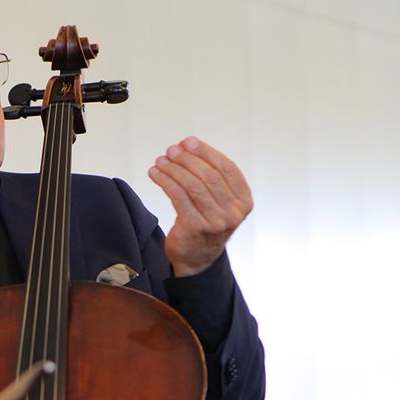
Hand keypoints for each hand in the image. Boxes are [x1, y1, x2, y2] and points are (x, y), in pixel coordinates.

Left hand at [148, 136, 253, 276]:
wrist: (197, 258)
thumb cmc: (206, 222)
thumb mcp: (219, 202)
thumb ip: (213, 178)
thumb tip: (188, 145)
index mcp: (244, 201)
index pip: (227, 168)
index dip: (207, 152)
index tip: (189, 141)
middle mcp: (234, 212)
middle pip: (209, 175)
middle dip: (188, 159)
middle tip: (172, 150)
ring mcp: (216, 221)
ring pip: (192, 185)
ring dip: (174, 169)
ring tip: (161, 160)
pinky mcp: (195, 227)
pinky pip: (178, 197)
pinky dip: (165, 181)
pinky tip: (155, 174)